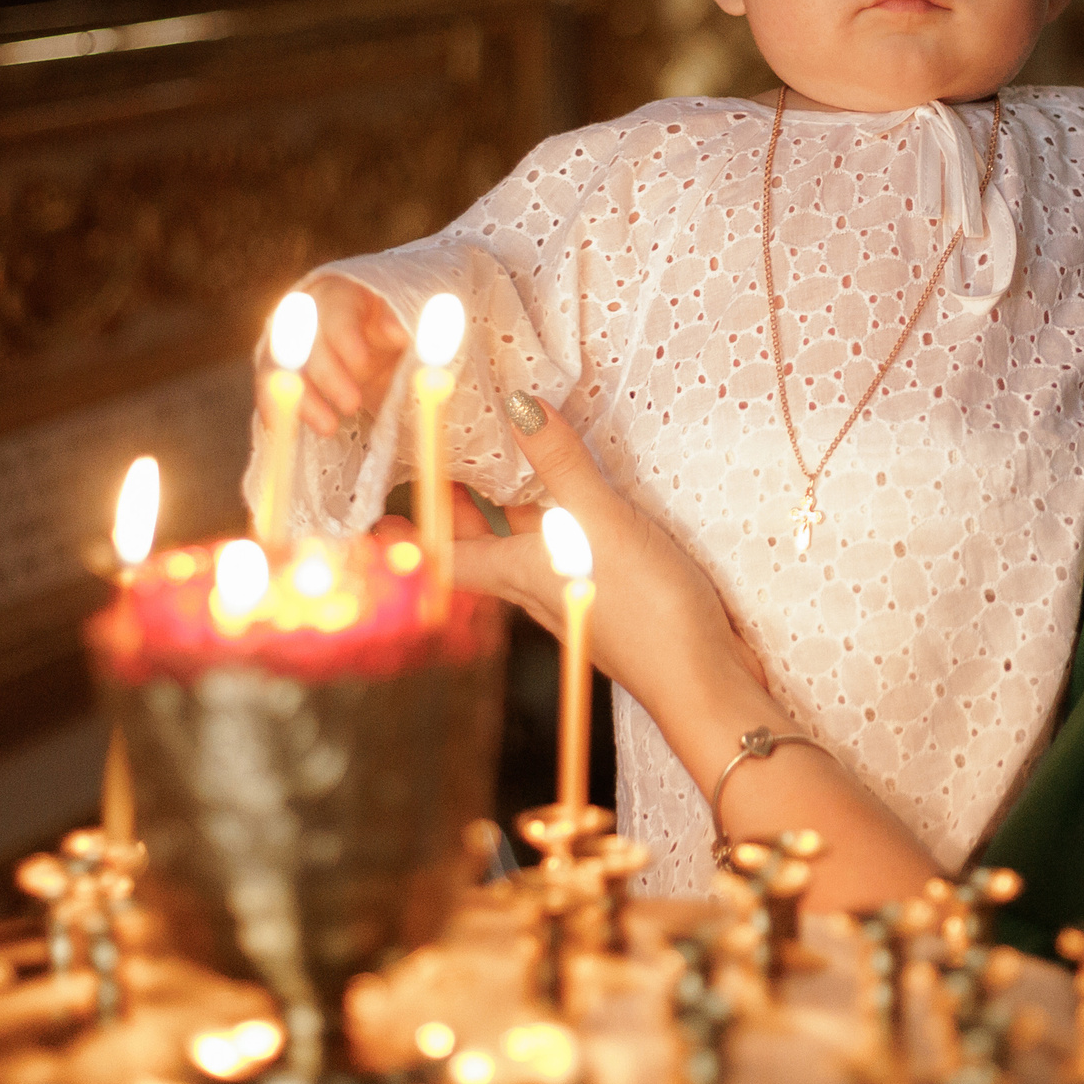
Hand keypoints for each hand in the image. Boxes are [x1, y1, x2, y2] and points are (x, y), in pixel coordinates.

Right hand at [264, 275, 406, 436]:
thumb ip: (396, 325)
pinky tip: (284, 430)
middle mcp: (303, 316)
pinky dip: (275, 411)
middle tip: (353, 404)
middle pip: (307, 342)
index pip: (337, 313)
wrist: (360, 339)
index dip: (346, 338)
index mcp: (337, 295)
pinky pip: (268, 392)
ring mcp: (283, 344)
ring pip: (280, 369)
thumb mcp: (396, 322)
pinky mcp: (274, 372)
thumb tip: (397, 332)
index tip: (361, 362)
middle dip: (328, 376)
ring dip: (301, 400)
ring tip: (328, 427)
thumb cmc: (383, 328)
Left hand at [460, 396, 935, 906]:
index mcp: (516, 573)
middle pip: (482, 545)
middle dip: (461, 505)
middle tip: (446, 456)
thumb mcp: (599, 520)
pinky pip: (570, 549)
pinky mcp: (613, 594)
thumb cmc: (644, 605)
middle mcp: (535, 586)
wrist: (701, 677)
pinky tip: (582, 497)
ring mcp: (574, 593)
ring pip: (526, 546)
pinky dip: (560, 519)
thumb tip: (516, 405)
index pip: (447, 553)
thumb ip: (560, 462)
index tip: (382, 505)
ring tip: (507, 458)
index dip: (412, 531)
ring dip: (511, 507)